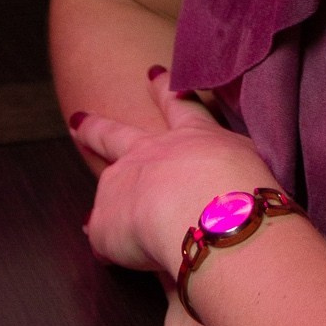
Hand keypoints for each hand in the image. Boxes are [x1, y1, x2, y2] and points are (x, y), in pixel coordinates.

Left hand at [71, 67, 276, 281]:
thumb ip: (233, 163)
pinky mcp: (106, 221)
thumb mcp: (247, 161)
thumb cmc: (242, 187)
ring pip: (105, 182)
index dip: (164, 89)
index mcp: (191, 137)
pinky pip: (105, 235)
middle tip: (78, 119)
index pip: (177, 106)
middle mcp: (151, 153)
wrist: (210, 212)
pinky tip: (109, 253)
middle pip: (117, 136)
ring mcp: (123, 184)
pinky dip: (110, 244)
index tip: (152, 72)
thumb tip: (228, 184)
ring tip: (91, 213)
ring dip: (102, 193)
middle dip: (97, 127)